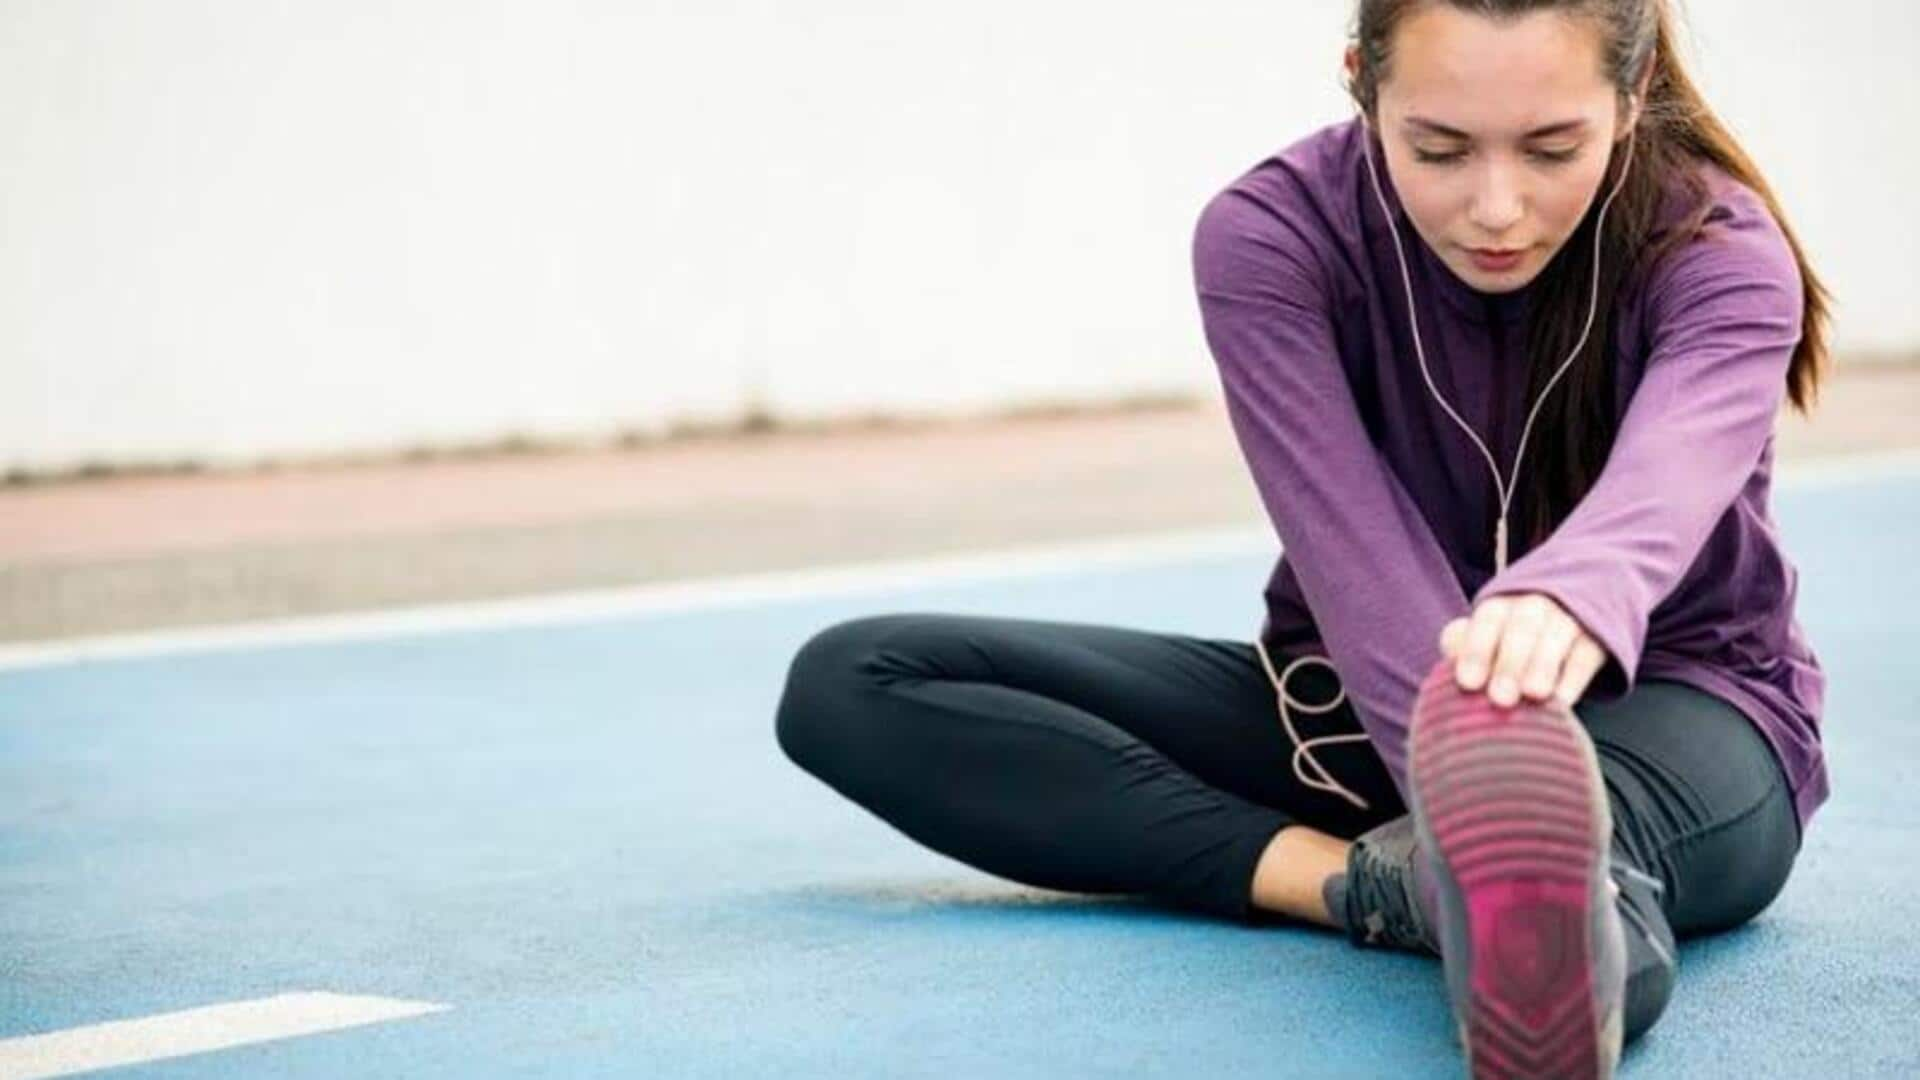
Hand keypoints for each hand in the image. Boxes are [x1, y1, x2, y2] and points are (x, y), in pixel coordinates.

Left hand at [1438, 593, 1605, 708]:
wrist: (1576, 607)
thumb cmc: (1512, 640)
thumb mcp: (1488, 639)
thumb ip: (1465, 652)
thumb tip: (1454, 675)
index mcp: (1500, 606)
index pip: (1486, 620)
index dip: (1476, 649)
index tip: (1467, 683)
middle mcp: (1534, 605)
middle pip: (1521, 626)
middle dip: (1510, 662)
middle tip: (1500, 698)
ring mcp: (1568, 619)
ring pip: (1556, 635)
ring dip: (1543, 665)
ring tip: (1533, 695)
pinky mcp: (1597, 638)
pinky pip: (1585, 654)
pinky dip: (1573, 678)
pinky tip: (1562, 701)